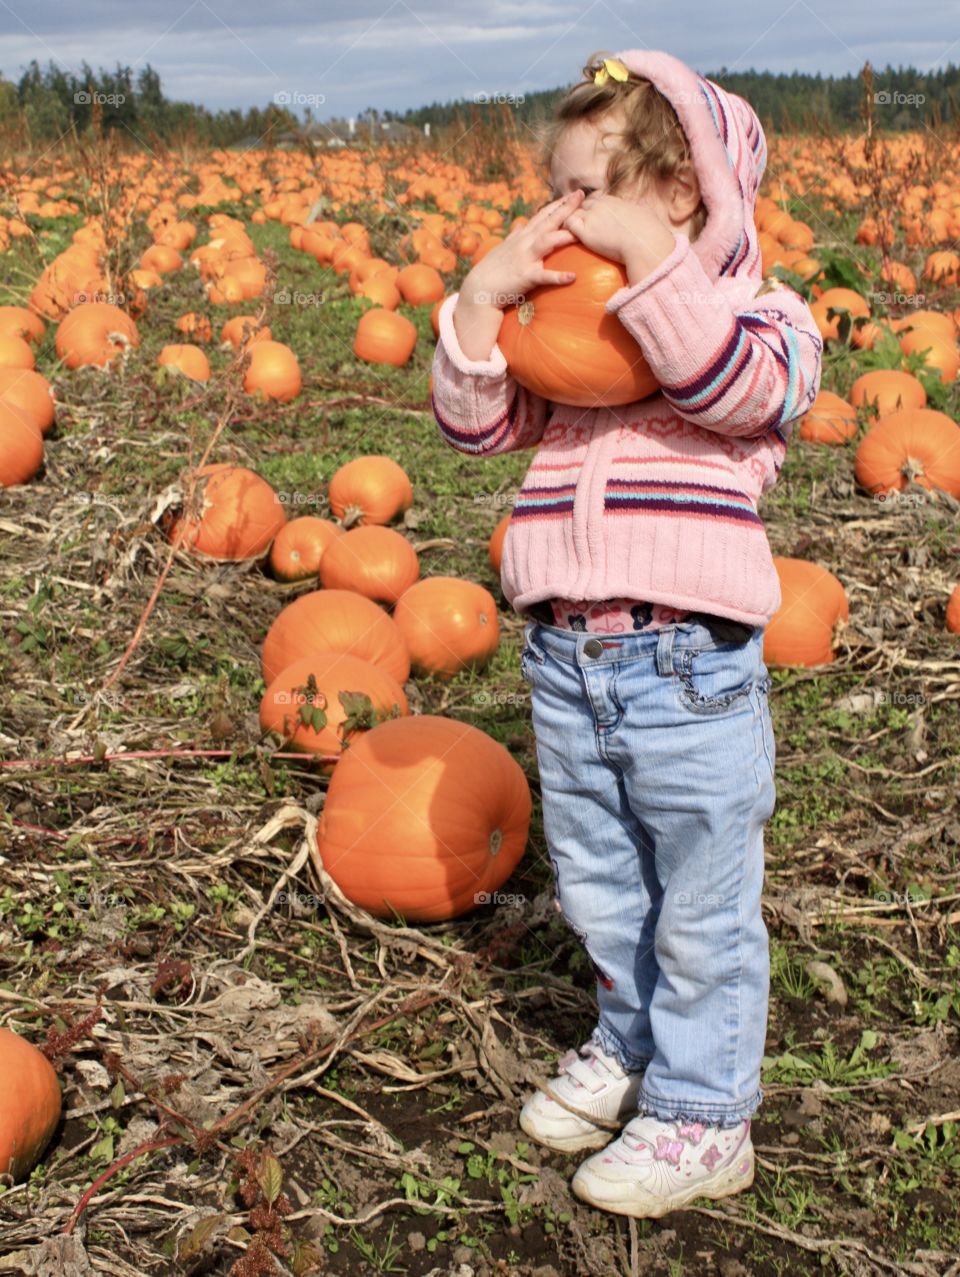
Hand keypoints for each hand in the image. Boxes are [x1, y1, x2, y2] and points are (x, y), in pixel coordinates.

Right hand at [459, 190, 584, 308]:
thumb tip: (520, 225)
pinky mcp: (525, 277)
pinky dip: (558, 277)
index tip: (574, 194)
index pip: (543, 215)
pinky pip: (544, 276)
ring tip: (582, 233)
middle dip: (566, 209)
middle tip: (582, 196)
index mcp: (522, 236)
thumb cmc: (492, 270)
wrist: (479, 290)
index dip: (558, 204)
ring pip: (547, 242)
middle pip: (548, 222)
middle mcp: (525, 243)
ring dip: (565, 236)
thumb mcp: (503, 248)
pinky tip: (572, 277)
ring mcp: (525, 259)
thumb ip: (514, 236)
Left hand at [562, 192, 677, 282]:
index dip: (589, 205)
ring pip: (571, 212)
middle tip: (565, 220)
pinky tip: (560, 237)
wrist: (644, 243)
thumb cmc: (649, 233)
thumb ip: (639, 213)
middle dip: (574, 210)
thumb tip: (645, 214)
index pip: (595, 198)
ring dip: (566, 219)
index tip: (585, 212)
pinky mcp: (585, 231)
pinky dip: (564, 229)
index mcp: (614, 200)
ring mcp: (592, 216)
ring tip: (558, 229)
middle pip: (581, 204)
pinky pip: (568, 225)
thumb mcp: (645, 216)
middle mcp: (601, 205)